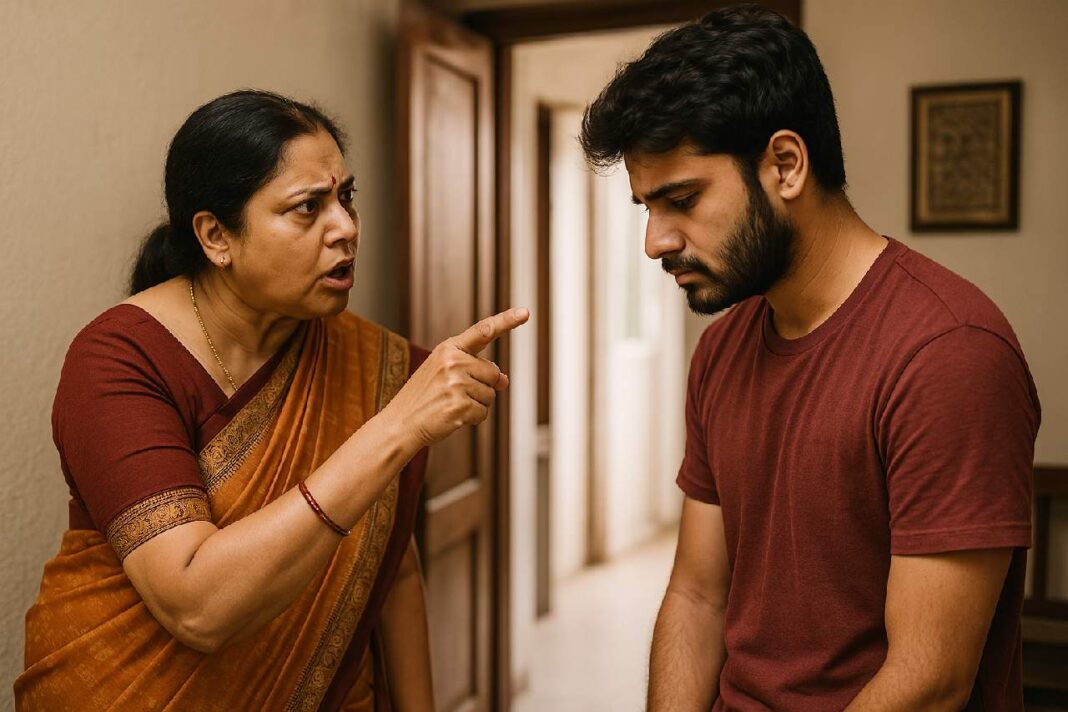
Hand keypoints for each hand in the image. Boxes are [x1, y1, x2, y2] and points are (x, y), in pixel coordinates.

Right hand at [385, 307, 529, 447]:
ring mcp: (456, 384)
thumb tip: (505, 380)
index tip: (525, 312)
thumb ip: (475, 370)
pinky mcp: (459, 406)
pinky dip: (472, 419)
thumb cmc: (424, 397)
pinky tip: (452, 417)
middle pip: (493, 372)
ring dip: (476, 404)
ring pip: (490, 395)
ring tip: (450, 404)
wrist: (400, 423)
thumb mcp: (446, 375)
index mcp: (448, 349)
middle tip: (456, 394)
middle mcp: (453, 362)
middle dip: (483, 386)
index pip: (482, 331)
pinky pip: (483, 413)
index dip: (506, 321)